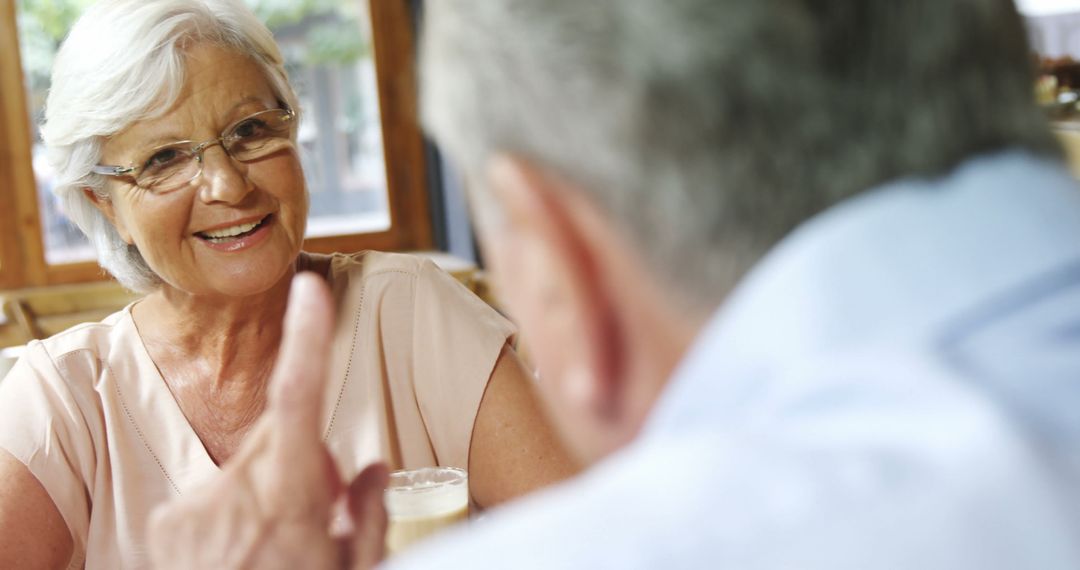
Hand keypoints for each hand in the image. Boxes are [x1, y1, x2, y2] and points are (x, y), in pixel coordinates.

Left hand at [147, 273, 389, 569]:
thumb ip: (364, 515)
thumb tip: (372, 470)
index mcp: (289, 498)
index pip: (299, 398)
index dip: (308, 339)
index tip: (309, 290)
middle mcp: (236, 492)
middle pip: (278, 435)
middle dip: (305, 454)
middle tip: (324, 504)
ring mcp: (195, 510)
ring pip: (246, 466)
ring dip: (269, 486)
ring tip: (281, 541)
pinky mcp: (168, 525)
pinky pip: (213, 495)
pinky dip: (232, 512)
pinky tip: (244, 551)